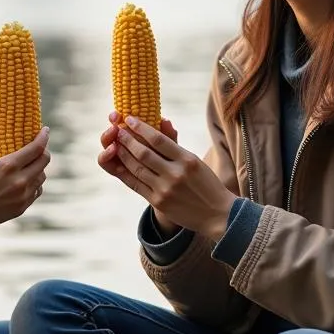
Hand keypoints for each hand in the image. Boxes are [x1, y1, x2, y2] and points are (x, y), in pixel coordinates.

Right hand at [0, 128, 50, 236]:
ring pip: (42, 177)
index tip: (45, 130)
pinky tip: (28, 180)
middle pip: (44, 161)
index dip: (43, 136)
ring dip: (39, 167)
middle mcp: (20, 180)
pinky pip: (36, 191)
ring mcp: (23, 196)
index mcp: (9, 166)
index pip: (36, 148)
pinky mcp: (22, 207)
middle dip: (44, 150)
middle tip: (40, 146)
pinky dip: (35, 183)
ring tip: (32, 163)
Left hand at [101, 116, 235, 240]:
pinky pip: (137, 184)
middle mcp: (176, 174)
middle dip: (127, 140)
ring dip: (123, 154)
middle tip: (117, 130)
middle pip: (144, 153)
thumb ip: (175, 143)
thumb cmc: (206, 183)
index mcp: (187, 159)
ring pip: (138, 168)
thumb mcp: (195, 160)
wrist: (217, 214)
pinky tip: (119, 163)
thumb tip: (162, 120)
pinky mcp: (159, 202)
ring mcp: (166, 189)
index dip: (141, 128)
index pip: (158, 139)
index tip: (130, 119)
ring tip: (115, 144)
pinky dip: (125, 172)